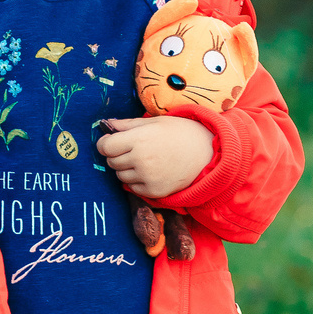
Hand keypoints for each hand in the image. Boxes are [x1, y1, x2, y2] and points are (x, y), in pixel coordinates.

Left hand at [97, 117, 213, 198]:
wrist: (207, 153)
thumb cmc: (180, 132)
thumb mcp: (154, 121)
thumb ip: (127, 124)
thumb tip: (106, 124)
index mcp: (139, 139)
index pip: (105, 147)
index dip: (105, 144)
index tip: (110, 142)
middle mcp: (141, 160)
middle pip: (112, 162)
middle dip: (117, 155)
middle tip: (131, 149)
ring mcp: (147, 178)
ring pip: (120, 176)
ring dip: (126, 168)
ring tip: (144, 160)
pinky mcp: (154, 192)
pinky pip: (133, 188)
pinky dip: (137, 181)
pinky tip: (151, 171)